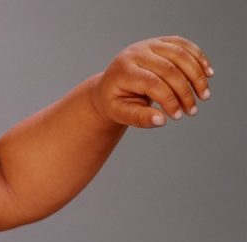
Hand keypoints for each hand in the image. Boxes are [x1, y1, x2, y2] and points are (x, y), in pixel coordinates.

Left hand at [91, 36, 213, 127]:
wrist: (111, 85)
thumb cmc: (115, 101)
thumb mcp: (120, 113)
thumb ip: (139, 118)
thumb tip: (161, 120)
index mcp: (123, 70)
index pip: (152, 83)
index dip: (169, 99)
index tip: (177, 116)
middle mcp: (136, 53)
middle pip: (169, 68)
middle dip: (185, 91)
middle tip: (193, 111)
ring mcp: (149, 44)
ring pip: (180, 54)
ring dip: (197, 75)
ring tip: (204, 96)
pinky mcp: (160, 42)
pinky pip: (184, 45)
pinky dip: (199, 58)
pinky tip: (208, 74)